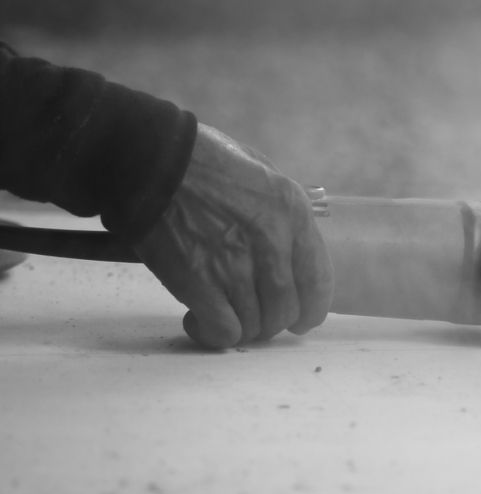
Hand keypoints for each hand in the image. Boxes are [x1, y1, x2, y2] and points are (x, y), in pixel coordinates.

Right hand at [134, 124, 333, 348]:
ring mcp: (236, 265)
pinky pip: (223, 331)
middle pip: (286, 311)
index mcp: (292, 213)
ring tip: (224, 316)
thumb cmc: (202, 160)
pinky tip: (200, 321)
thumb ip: (281, 214)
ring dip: (243, 329)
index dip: (311, 311)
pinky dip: (214, 335)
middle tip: (255, 318)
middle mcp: (272, 243)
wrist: (148, 158)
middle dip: (272, 323)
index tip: (301, 320)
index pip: (319, 283)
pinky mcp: (198, 282)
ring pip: (256, 326)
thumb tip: (289, 248)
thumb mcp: (263, 173)